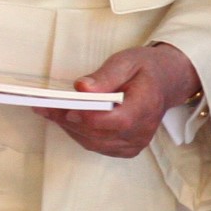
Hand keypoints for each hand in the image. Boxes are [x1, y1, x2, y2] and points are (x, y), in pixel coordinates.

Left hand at [36, 43, 198, 159]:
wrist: (166, 82)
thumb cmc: (145, 69)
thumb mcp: (127, 61)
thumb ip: (105, 76)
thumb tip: (82, 88)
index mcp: (145, 107)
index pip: (115, 121)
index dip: (88, 117)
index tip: (64, 106)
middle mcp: (141, 131)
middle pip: (99, 134)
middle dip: (68, 120)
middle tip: (44, 106)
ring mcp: (135, 143)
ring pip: (94, 143)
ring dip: (69, 128)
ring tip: (48, 111)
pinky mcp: (127, 149)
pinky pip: (97, 146)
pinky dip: (79, 134)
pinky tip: (65, 119)